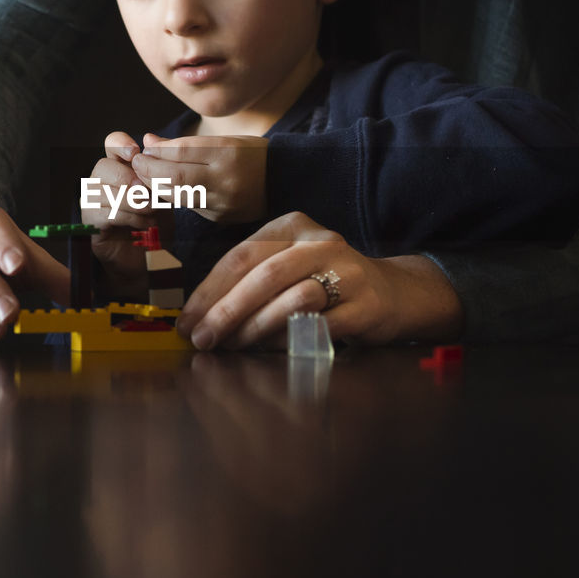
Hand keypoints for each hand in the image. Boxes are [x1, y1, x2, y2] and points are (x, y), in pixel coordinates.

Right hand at [82, 132, 162, 295]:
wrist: (149, 257)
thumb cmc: (156, 222)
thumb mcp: (162, 194)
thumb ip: (155, 172)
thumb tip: (150, 144)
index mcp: (118, 168)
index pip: (111, 144)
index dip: (120, 144)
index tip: (136, 152)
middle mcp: (100, 182)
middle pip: (102, 166)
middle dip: (128, 177)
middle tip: (148, 193)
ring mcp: (91, 203)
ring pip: (102, 191)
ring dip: (131, 200)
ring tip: (151, 210)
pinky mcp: (90, 225)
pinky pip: (104, 213)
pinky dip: (127, 217)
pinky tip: (143, 223)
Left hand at [132, 132, 267, 222]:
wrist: (285, 181)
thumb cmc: (251, 155)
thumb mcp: (224, 140)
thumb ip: (185, 144)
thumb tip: (148, 141)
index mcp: (229, 153)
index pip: (182, 151)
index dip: (156, 151)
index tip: (142, 149)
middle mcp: (226, 180)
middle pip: (175, 176)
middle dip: (149, 170)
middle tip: (137, 163)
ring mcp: (223, 203)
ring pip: (177, 195)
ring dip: (155, 185)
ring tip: (145, 175)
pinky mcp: (220, 218)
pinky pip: (188, 206)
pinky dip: (172, 196)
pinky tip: (164, 188)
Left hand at [176, 211, 463, 349]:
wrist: (392, 293)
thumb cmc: (323, 283)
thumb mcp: (286, 266)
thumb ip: (248, 281)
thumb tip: (197, 317)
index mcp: (292, 226)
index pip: (240, 255)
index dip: (208, 292)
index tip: (186, 322)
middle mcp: (320, 241)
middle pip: (262, 274)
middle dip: (225, 311)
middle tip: (203, 339)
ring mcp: (347, 271)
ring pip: (291, 297)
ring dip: (254, 327)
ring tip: (233, 346)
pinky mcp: (365, 305)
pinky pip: (319, 326)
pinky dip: (288, 341)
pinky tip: (269, 352)